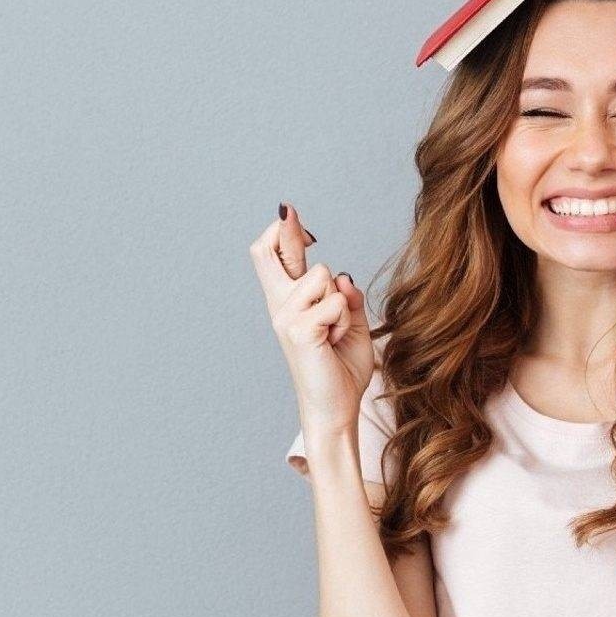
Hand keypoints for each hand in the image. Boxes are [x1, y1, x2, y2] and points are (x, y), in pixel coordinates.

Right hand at [248, 202, 373, 432]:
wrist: (336, 406)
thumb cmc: (340, 366)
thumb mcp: (350, 322)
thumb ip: (346, 296)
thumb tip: (341, 275)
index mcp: (288, 303)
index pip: (271, 257)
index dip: (281, 231)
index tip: (291, 215)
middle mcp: (279, 306)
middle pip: (265, 252)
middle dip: (284, 229)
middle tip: (289, 210)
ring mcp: (285, 318)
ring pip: (323, 276)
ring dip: (341, 301)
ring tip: (336, 330)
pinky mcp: (299, 331)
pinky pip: (335, 302)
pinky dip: (345, 319)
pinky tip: (335, 341)